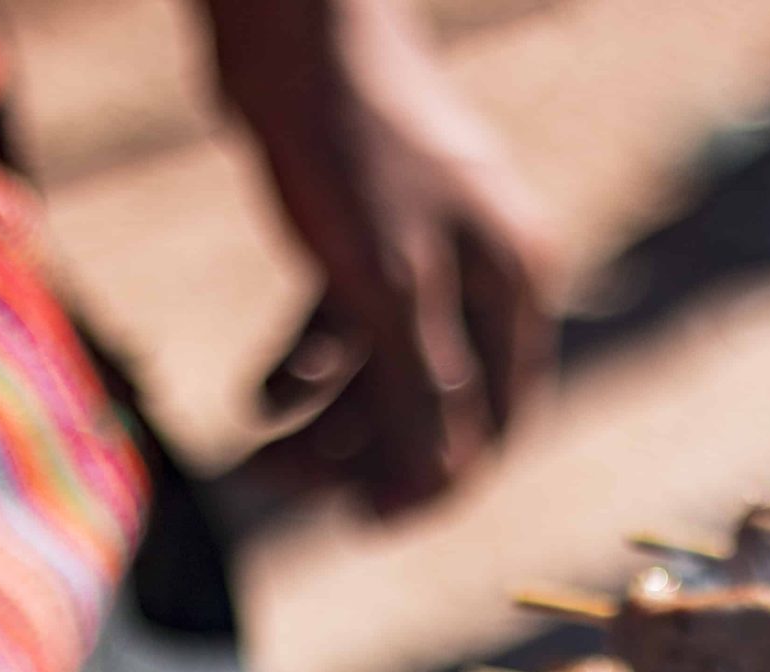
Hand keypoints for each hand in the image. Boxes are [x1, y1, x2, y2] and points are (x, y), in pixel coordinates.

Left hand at [206, 0, 557, 512]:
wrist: (291, 25)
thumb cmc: (353, 142)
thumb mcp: (388, 285)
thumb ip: (421, 390)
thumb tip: (440, 487)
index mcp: (515, 282)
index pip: (495, 417)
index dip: (438, 480)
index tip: (372, 525)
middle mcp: (480, 273)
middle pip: (432, 401)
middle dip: (361, 454)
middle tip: (284, 491)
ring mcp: (420, 255)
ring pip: (381, 372)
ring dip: (322, 424)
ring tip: (254, 458)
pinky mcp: (361, 236)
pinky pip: (341, 331)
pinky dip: (302, 369)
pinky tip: (258, 399)